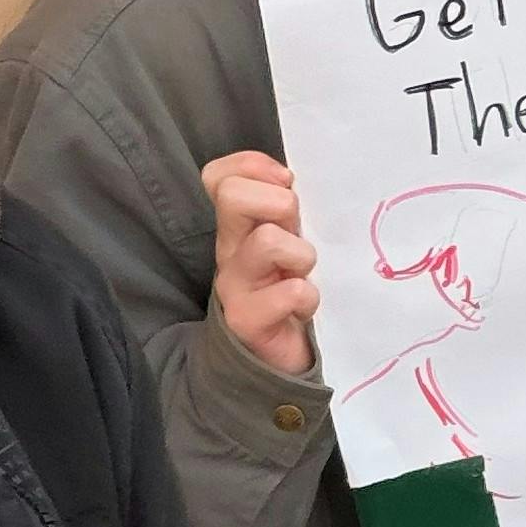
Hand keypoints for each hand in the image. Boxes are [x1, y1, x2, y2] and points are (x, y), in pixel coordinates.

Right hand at [203, 149, 319, 378]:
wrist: (270, 359)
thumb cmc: (284, 288)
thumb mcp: (283, 238)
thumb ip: (280, 206)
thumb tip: (287, 179)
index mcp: (235, 226)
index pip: (218, 176)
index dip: (253, 168)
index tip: (284, 185)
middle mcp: (228, 250)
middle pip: (233, 196)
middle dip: (279, 203)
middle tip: (295, 231)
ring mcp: (234, 285)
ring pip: (268, 242)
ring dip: (300, 255)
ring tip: (302, 273)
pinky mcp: (248, 320)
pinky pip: (291, 292)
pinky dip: (307, 297)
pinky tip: (305, 307)